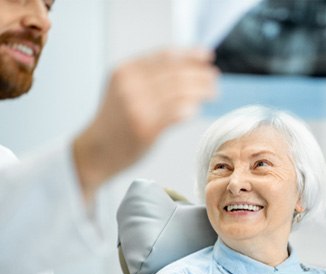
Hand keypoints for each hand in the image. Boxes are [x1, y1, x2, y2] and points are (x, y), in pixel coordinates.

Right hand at [73, 48, 218, 200]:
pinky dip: (190, 109)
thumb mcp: (124, 90)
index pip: (165, 56)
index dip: (190, 55)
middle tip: (214, 79)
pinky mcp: (145, 128)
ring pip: (180, 92)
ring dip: (201, 91)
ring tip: (213, 92)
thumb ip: (148, 78)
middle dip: (200, 74)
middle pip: (176, 73)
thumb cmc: (114, 122)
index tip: (206, 57)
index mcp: (125, 71)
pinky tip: (196, 109)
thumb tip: (187, 69)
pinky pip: (176, 113)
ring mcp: (137, 107)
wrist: (95, 150)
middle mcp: (130, 86)